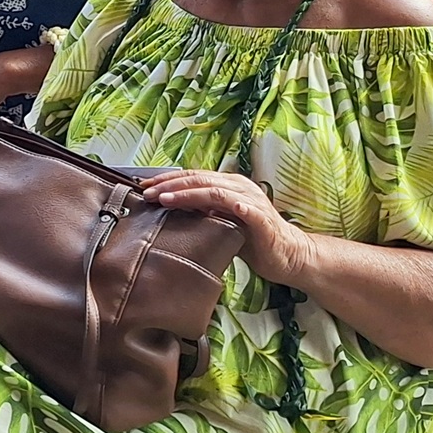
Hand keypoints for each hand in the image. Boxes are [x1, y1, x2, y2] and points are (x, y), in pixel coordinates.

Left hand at [139, 169, 310, 281]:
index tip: (144, 187)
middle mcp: (239, 188)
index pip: (192, 176)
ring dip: (189, 193)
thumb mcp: (220, 223)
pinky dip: (238, 205)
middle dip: (170, 185)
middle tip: (148, 192)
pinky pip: (249, 209)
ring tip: (168, 199)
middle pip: (199, 179)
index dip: (167, 180)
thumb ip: (200, 212)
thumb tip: (168, 207)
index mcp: (228, 185)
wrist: (288, 256)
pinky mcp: (263, 219)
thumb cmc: (253, 240)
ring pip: (216, 191)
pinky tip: (230, 206)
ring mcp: (252, 201)